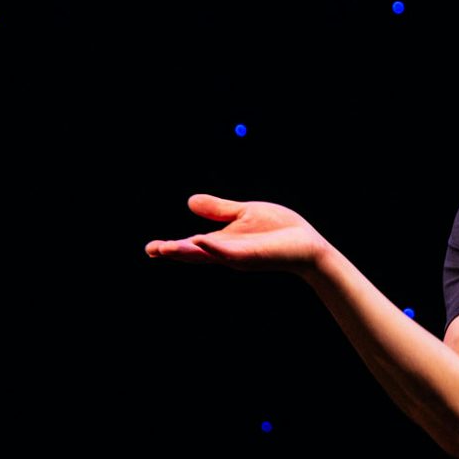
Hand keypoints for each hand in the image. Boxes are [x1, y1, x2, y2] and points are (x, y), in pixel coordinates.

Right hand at [145, 193, 330, 274]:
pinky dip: (214, 247)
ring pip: (208, 254)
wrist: (307, 244)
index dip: (171, 247)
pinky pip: (230, 252)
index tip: (151, 248)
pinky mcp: (252, 256)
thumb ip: (218, 210)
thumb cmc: (279, 230)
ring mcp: (238, 256)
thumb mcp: (243, 214)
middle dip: (173, 252)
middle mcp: (226, 252)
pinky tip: (200, 240)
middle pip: (194, 253)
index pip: (191, 246)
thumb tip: (189, 201)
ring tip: (165, 248)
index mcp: (222, 242)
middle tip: (152, 250)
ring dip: (187, 251)